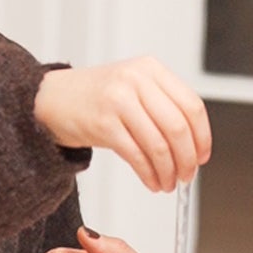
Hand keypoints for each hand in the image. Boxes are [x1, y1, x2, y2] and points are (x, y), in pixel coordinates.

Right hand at [34, 57, 211, 191]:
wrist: (50, 99)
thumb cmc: (95, 97)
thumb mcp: (133, 87)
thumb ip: (163, 105)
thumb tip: (194, 144)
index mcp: (150, 69)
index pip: (192, 105)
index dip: (202, 136)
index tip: (202, 157)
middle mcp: (136, 80)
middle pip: (178, 127)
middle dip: (187, 159)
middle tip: (187, 176)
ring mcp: (119, 100)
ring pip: (159, 144)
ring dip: (168, 171)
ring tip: (167, 183)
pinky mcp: (103, 123)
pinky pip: (136, 155)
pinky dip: (149, 174)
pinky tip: (151, 182)